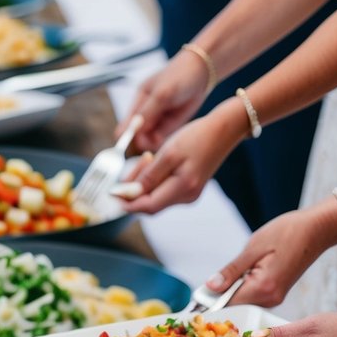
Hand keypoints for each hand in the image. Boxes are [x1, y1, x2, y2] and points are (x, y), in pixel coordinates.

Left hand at [119, 103, 246, 213]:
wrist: (224, 130)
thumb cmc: (197, 137)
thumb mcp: (169, 153)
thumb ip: (149, 175)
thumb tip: (130, 192)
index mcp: (183, 188)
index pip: (148, 206)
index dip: (127, 202)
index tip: (112, 194)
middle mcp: (186, 196)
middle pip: (150, 204)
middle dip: (133, 191)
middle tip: (126, 170)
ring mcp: (189, 194)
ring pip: (156, 197)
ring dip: (143, 183)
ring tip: (144, 159)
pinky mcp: (189, 188)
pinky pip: (165, 190)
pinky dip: (154, 180)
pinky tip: (154, 163)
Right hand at [122, 50, 213, 151]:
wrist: (202, 73)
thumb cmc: (179, 77)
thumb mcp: (162, 94)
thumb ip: (148, 112)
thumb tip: (132, 130)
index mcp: (139, 101)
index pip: (126, 124)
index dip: (126, 136)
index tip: (131, 143)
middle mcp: (146, 112)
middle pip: (136, 134)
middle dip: (141, 140)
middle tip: (150, 142)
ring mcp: (157, 119)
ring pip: (148, 138)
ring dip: (151, 142)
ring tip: (158, 141)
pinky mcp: (169, 125)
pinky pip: (160, 138)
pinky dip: (160, 142)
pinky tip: (163, 140)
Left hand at [203, 207, 336, 308]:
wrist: (317, 229)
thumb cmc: (288, 232)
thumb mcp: (253, 248)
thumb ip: (231, 271)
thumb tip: (210, 287)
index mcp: (263, 288)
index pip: (228, 305)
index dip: (208, 306)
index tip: (190, 309)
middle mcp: (270, 299)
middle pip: (234, 307)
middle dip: (216, 302)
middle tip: (196, 300)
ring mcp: (274, 298)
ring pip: (242, 303)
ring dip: (228, 295)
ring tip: (213, 290)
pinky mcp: (276, 293)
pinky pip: (251, 297)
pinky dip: (239, 290)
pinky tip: (235, 281)